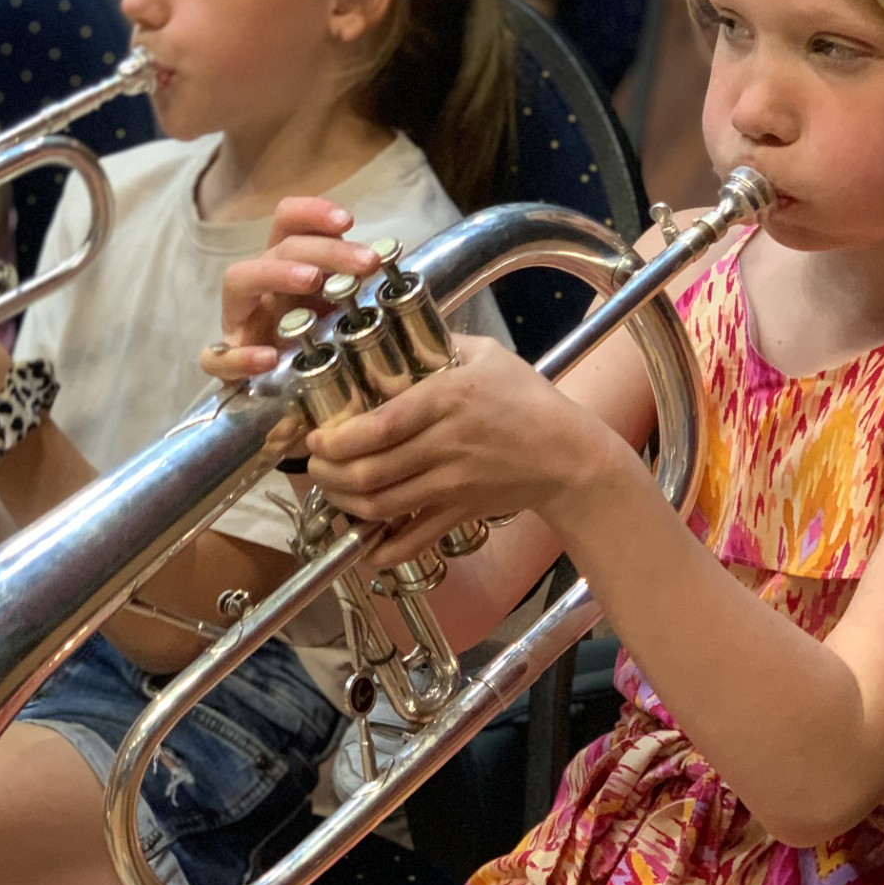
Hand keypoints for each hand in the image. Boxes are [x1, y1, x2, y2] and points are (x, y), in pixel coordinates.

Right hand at [203, 197, 376, 380]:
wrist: (282, 393)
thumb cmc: (312, 340)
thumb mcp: (338, 307)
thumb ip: (353, 283)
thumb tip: (385, 262)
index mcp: (285, 266)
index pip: (288, 222)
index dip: (313, 212)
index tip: (349, 221)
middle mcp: (260, 286)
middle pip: (280, 248)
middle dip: (325, 249)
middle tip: (365, 262)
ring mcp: (239, 321)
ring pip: (238, 280)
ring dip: (276, 273)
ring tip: (312, 279)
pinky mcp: (226, 364)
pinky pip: (217, 357)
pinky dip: (240, 357)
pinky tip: (269, 360)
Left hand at [306, 336, 627, 567]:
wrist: (568, 455)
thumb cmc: (528, 400)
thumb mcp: (488, 354)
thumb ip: (440, 342)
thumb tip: (396, 333)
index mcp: (447, 400)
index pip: (380, 427)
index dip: (338, 440)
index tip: (316, 440)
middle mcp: (446, 445)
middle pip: (370, 472)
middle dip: (328, 474)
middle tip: (314, 466)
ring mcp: (452, 484)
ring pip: (382, 506)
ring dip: (345, 504)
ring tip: (331, 490)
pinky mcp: (460, 511)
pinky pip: (414, 540)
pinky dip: (383, 550)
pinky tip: (363, 547)